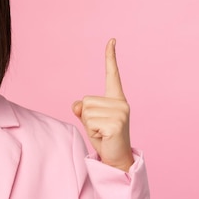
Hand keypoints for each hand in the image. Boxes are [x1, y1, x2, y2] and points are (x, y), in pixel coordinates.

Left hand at [72, 38, 133, 171]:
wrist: (116, 158)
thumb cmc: (103, 137)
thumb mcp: (90, 120)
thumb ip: (83, 108)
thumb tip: (78, 105)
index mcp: (116, 99)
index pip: (112, 74)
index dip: (110, 57)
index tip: (111, 40)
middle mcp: (121, 103)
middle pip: (86, 101)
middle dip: (87, 117)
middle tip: (100, 129)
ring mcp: (121, 112)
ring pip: (87, 112)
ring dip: (89, 125)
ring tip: (102, 133)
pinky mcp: (116, 123)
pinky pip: (90, 122)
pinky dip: (92, 132)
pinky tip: (104, 137)